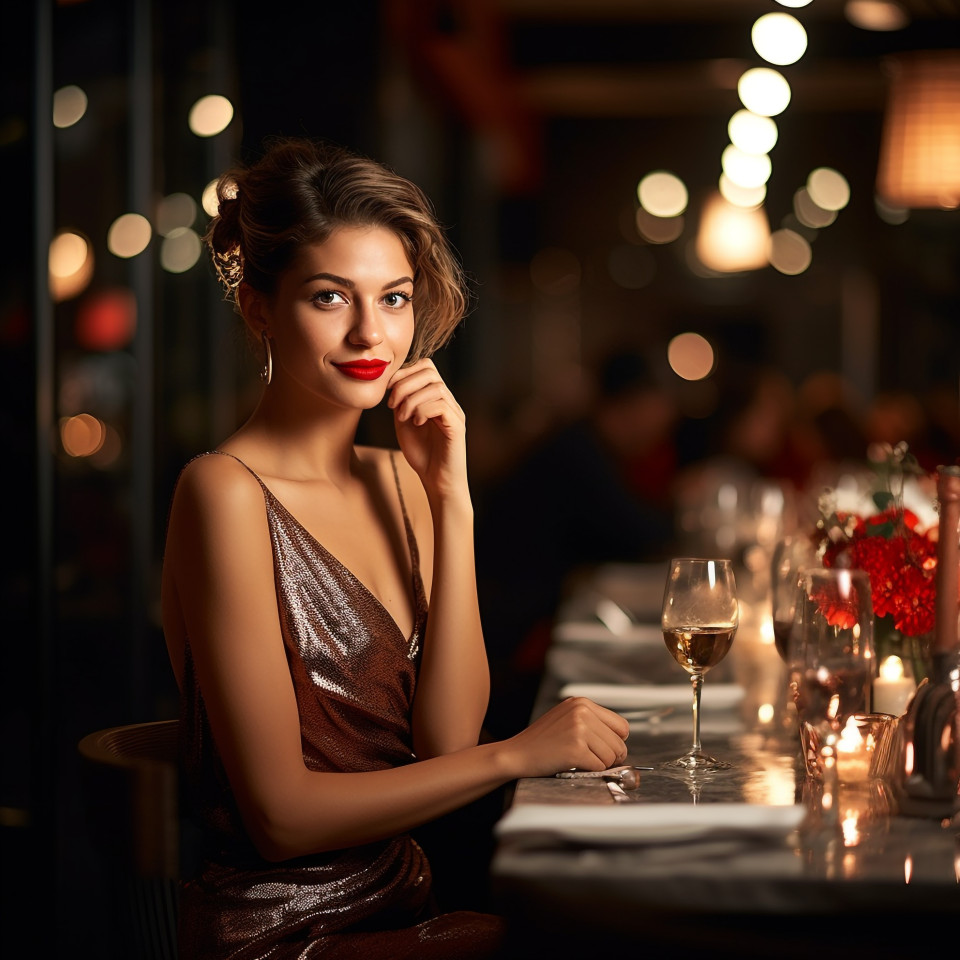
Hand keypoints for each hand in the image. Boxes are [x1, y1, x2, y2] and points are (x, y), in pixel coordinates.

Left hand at [388, 359, 466, 496]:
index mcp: (436, 397)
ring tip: (403, 417)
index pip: (425, 367)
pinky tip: (416, 423)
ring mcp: (454, 412)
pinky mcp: (457, 426)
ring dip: (412, 399)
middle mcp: (448, 401)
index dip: (403, 373)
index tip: (388, 393)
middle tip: (392, 405)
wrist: (436, 481)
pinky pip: (441, 405)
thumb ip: (401, 402)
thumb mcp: (403, 423)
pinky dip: (423, 410)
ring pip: (435, 387)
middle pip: (430, 371)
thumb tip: (393, 383)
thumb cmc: (422, 455)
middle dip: (405, 384)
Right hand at [499, 697, 629, 779]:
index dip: (615, 741)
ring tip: (579, 760)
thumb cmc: (541, 742)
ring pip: (612, 756)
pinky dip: (590, 771)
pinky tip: (573, 764)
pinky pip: (600, 766)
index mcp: (582, 703)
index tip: (605, 748)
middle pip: (619, 743)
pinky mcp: (576, 748)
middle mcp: (582, 712)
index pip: (621, 725)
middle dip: (609, 756)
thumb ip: (592, 722)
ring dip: (599, 764)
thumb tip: (621, 739)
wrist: (516, 754)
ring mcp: (579, 729)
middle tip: (591, 759)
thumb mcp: (566, 719)